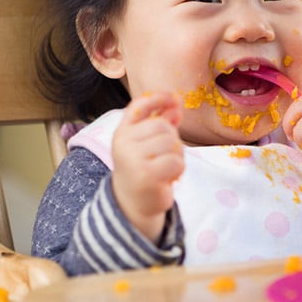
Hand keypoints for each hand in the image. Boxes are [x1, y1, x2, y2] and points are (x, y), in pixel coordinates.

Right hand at [111, 92, 183, 242]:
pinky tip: (168, 177)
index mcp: (123, 132)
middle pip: (163, 126)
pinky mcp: (146, 175)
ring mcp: (133, 158)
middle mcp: (123, 142)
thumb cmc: (143, 168)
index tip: (175, 98)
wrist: (133, 203)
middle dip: (173, 140)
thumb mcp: (148, 144)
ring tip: (166, 167)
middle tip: (167, 156)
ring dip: (177, 156)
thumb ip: (161, 123)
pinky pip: (176, 161)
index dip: (159, 98)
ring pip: (172, 143)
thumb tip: (176, 104)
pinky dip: (178, 170)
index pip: (139, 106)